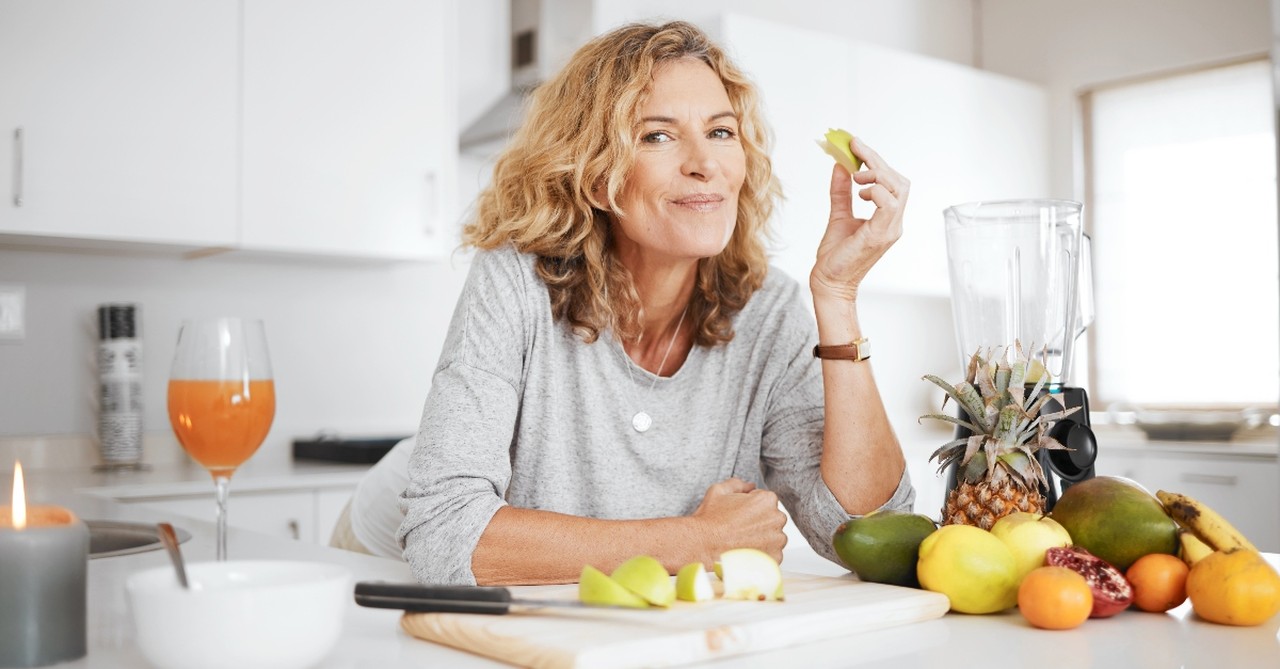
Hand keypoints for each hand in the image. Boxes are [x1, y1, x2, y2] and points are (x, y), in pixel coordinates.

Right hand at [689, 478, 786, 562]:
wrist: (702, 546)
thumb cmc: (709, 520)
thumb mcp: (719, 491)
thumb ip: (738, 484)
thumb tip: (749, 485)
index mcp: (767, 500)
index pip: (765, 500)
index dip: (751, 507)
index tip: (740, 515)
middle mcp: (776, 519)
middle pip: (772, 519)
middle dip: (759, 522)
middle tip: (739, 528)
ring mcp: (777, 540)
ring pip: (773, 537)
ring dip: (762, 538)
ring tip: (741, 541)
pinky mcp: (775, 558)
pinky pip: (772, 554)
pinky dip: (761, 554)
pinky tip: (745, 551)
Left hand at [810, 137, 908, 302]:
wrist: (829, 282)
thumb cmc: (835, 255)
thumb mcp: (838, 215)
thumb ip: (841, 192)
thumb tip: (840, 166)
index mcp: (887, 218)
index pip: (893, 182)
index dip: (877, 161)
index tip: (856, 144)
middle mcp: (894, 223)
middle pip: (899, 181)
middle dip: (878, 161)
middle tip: (855, 149)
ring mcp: (890, 229)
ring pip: (898, 189)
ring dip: (877, 175)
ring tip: (857, 177)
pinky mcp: (881, 235)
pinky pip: (888, 204)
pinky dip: (875, 191)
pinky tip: (860, 193)